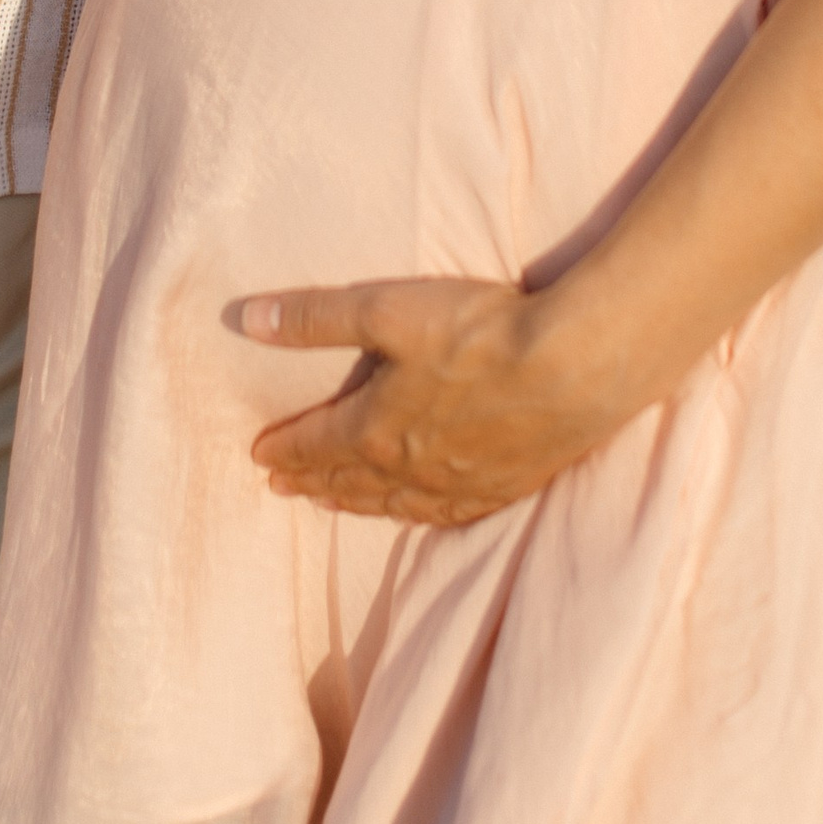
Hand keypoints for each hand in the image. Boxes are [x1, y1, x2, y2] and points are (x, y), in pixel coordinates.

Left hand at [232, 276, 631, 524]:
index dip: (283, 448)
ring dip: (357, 502)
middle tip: (282, 488)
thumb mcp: (385, 309)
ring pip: (394, 502)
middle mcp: (411, 468)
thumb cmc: (478, 332)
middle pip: (349, 479)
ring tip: (333, 504)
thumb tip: (248, 321)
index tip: (258, 456)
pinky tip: (418, 512)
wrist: (574, 367)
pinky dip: (418, 514)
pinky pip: (447, 512)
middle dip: (311, 480)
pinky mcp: (504, 486)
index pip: (314, 444)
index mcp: (375, 429)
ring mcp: (459, 483)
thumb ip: (314, 318)